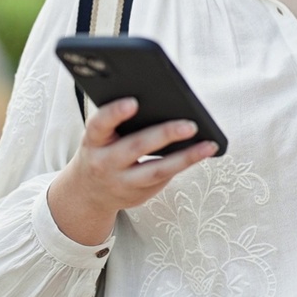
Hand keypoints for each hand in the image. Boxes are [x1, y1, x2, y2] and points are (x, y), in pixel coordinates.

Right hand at [48, 97, 217, 245]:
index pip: (99, 125)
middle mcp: (105, 163)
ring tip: (208, 145)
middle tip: (190, 125)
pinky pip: (164, 178)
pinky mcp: (139, 194)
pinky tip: (201, 153)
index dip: (114, 113)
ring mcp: (122, 182)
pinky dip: (183, 164)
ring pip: (157, 170)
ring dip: (186, 157)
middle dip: (165, 135)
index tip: (133, 102)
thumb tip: (161, 103)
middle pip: (136, 147)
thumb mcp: (99, 137)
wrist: (88, 193)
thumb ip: (117, 122)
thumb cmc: (100, 151)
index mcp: (93, 141)